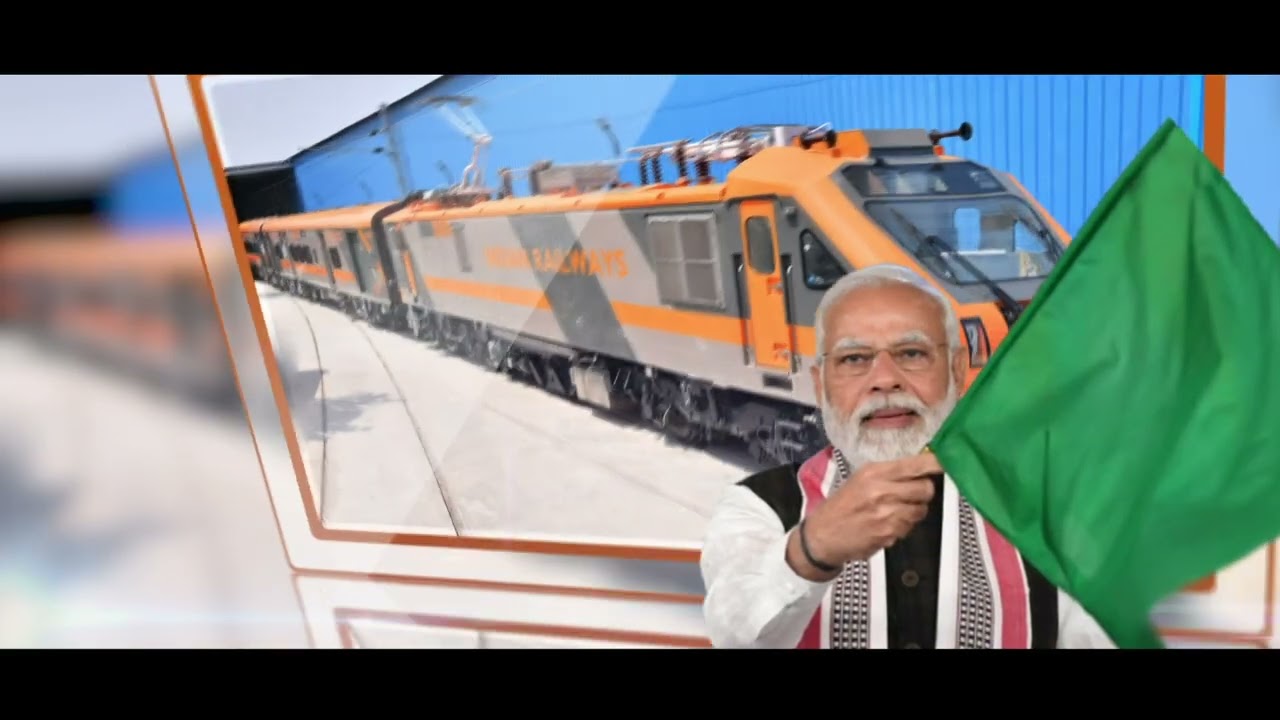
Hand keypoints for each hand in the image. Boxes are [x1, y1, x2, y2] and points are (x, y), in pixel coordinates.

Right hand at [792, 453, 940, 574]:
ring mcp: (887, 513)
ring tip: (895, 511)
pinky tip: (887, 524)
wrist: (823, 535)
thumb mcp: (859, 479)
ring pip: (921, 510)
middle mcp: (882, 490)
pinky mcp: (889, 533)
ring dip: (914, 511)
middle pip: (926, 488)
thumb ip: (888, 473)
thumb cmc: (841, 506)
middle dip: (924, 492)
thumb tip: (919, 467)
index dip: (935, 464)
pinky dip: (903, 527)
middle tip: (913, 493)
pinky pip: (910, 527)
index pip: (915, 465)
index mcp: (874, 472)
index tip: (945, 462)